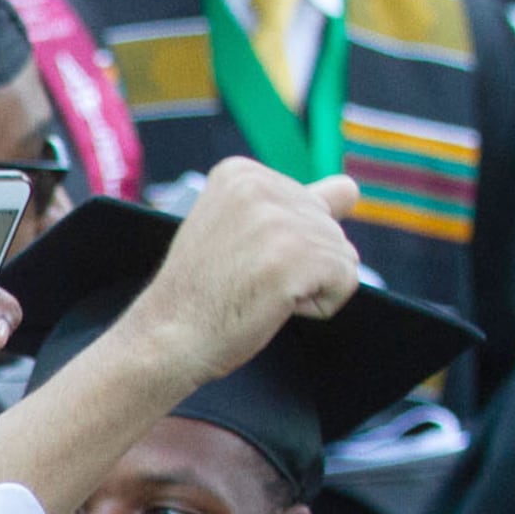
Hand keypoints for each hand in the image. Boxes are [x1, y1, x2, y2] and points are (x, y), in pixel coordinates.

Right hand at [125, 157, 361, 384]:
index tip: (237, 258)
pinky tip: (274, 306)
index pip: (313, 201)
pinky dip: (319, 305)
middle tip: (244, 280)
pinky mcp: (297, 256)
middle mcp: (260, 187)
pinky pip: (346, 281)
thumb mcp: (234, 227)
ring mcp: (279, 221)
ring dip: (308, 286)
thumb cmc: (199, 294)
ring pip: (342, 255)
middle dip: (300, 263)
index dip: (285, 242)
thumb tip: (350, 189)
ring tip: (257, 293)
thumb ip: (290, 204)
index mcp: (241, 173)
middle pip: (331, 227)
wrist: (164, 340)